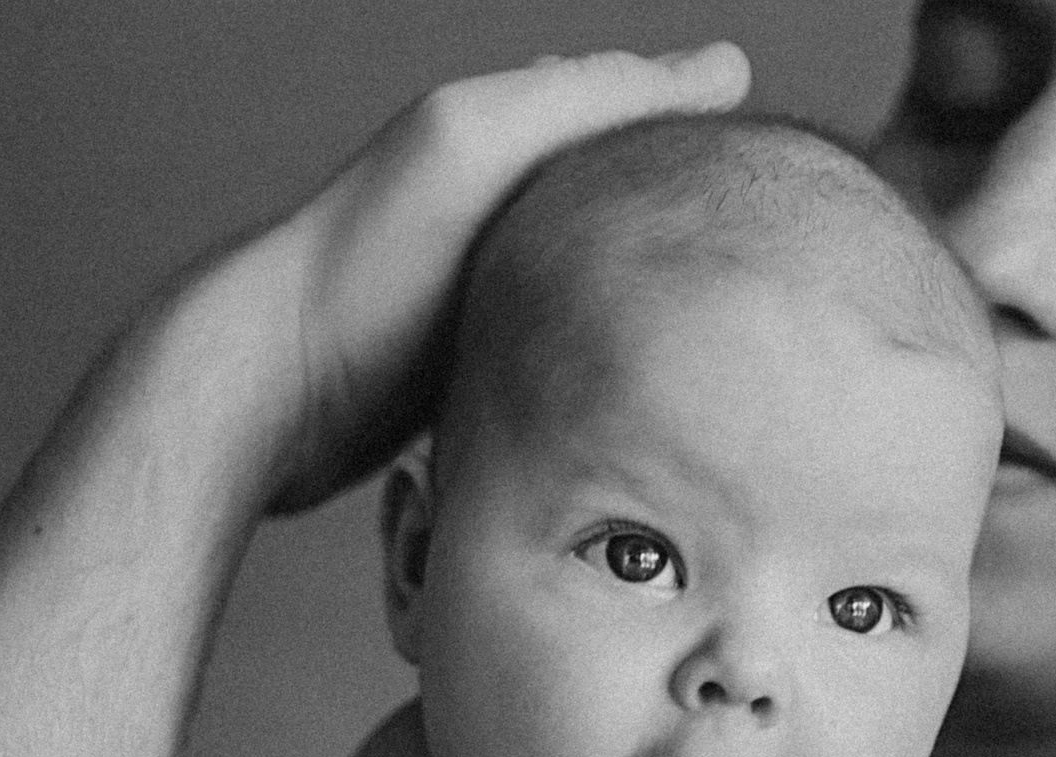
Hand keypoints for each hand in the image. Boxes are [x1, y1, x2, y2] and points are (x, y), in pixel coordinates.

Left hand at [250, 43, 749, 510]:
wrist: (274, 393)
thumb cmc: (367, 262)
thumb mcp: (482, 143)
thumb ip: (593, 97)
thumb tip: (727, 63)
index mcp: (501, 140)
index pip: (630, 114)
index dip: (702, 133)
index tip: (781, 174)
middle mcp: (496, 210)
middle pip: (620, 203)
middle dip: (686, 221)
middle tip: (773, 258)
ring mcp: (486, 294)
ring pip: (599, 282)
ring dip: (653, 301)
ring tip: (734, 325)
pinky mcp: (476, 371)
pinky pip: (569, 352)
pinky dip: (612, 358)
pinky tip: (654, 386)